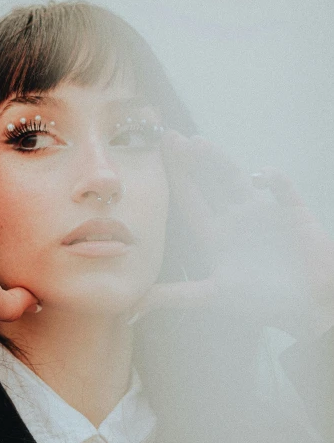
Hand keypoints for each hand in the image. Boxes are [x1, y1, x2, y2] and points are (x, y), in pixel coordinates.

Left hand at [131, 131, 333, 337]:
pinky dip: (273, 179)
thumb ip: (175, 296)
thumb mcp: (214, 297)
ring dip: (219, 161)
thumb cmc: (264, 303)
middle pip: (208, 182)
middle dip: (190, 160)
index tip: (158, 151)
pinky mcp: (291, 212)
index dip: (174, 176)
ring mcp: (262, 212)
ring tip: (199, 144)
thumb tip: (133, 305)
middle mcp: (235, 218)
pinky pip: (282, 188)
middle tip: (171, 136)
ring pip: (236, 178)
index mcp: (215, 234)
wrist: (310, 306)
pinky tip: (260, 176)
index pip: (189, 200)